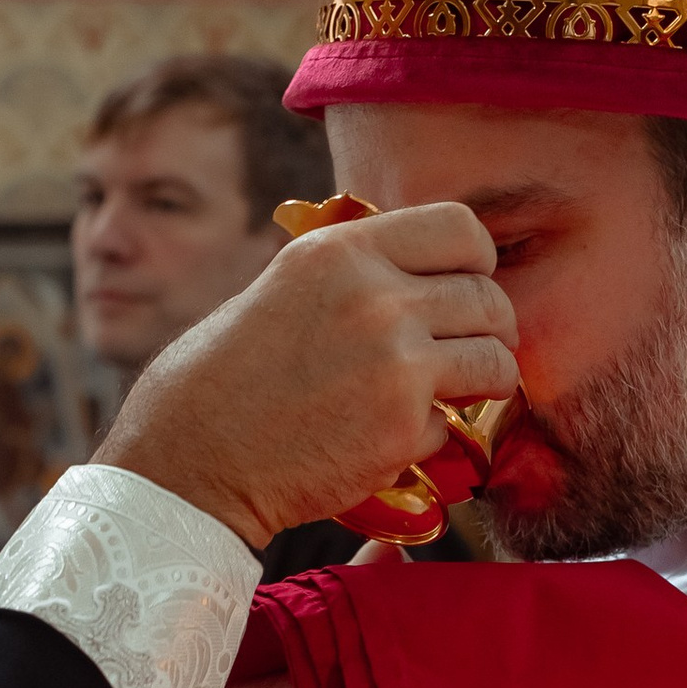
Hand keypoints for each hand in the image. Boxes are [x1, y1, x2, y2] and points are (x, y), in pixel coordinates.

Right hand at [96, 202, 516, 552]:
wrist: (190, 459)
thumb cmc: (223, 380)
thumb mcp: (284, 287)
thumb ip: (354, 275)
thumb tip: (420, 277)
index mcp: (342, 251)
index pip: (462, 228)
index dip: (477, 263)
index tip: (465, 290)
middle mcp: (376, 296)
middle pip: (490, 299)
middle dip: (490, 330)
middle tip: (469, 356)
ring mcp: (396, 363)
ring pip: (496, 363)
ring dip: (484, 384)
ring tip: (451, 397)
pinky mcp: (402, 429)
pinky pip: (456, 427)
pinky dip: (433, 438)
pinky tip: (388, 441)